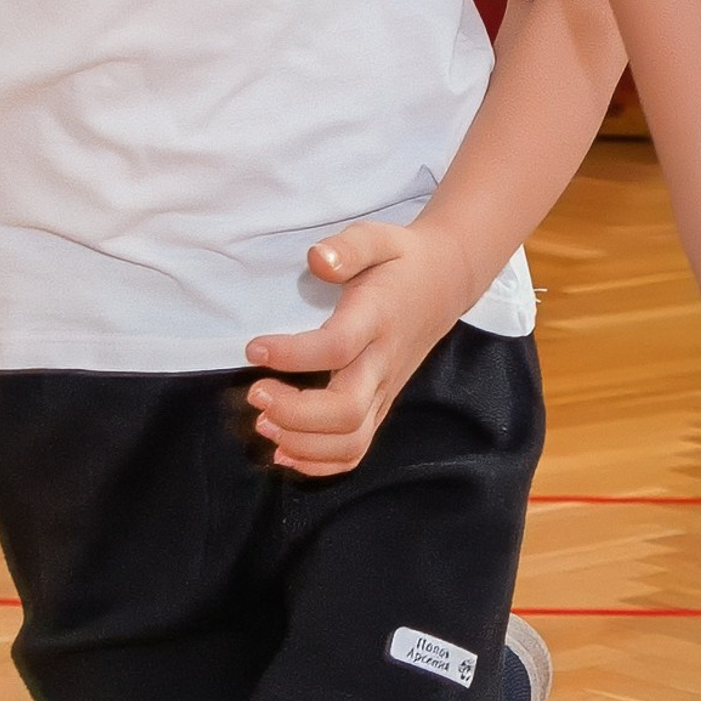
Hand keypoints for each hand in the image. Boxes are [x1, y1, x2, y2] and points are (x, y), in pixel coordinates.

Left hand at [243, 221, 481, 476]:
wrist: (446, 282)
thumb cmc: (402, 260)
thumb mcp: (377, 237)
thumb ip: (348, 247)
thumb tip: (316, 259)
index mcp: (377, 318)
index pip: (337, 347)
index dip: (291, 355)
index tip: (253, 348)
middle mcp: (383, 362)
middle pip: (346, 410)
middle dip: (293, 413)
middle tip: (256, 393)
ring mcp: (385, 389)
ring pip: (351, 441)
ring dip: (301, 443)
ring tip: (264, 422)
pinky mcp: (382, 405)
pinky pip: (355, 450)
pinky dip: (319, 463)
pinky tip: (285, 450)